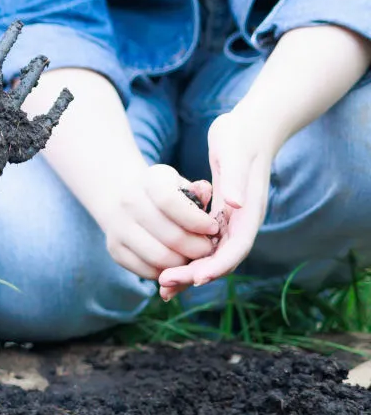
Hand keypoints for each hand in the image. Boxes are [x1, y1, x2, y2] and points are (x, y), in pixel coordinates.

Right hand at [96, 162, 218, 280]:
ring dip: (183, 264)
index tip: (213, 229)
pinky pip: (147, 271)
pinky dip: (166, 273)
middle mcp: (128, 202)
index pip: (170, 202)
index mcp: (150, 180)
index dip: (196, 220)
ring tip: (192, 258)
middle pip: (171, 236)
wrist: (120, 197)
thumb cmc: (163, 195)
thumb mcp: (180, 185)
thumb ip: (197, 192)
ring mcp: (118, 227)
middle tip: (208, 250)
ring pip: (160, 258)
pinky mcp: (115, 249)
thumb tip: (205, 192)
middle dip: (198, 249)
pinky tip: (174, 263)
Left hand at [158, 111, 277, 298]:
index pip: (235, 249)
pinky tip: (168, 264)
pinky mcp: (220, 215)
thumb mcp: (235, 154)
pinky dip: (188, 256)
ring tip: (163, 286)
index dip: (215, 267)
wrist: (251, 127)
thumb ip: (235, 179)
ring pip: (212, 255)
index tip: (193, 278)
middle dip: (194, 275)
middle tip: (165, 287)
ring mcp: (232, 219)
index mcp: (248, 211)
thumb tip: (234, 205)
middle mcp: (242, 221)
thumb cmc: (240, 137)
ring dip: (189, 271)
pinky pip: (205, 243)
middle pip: (221, 259)